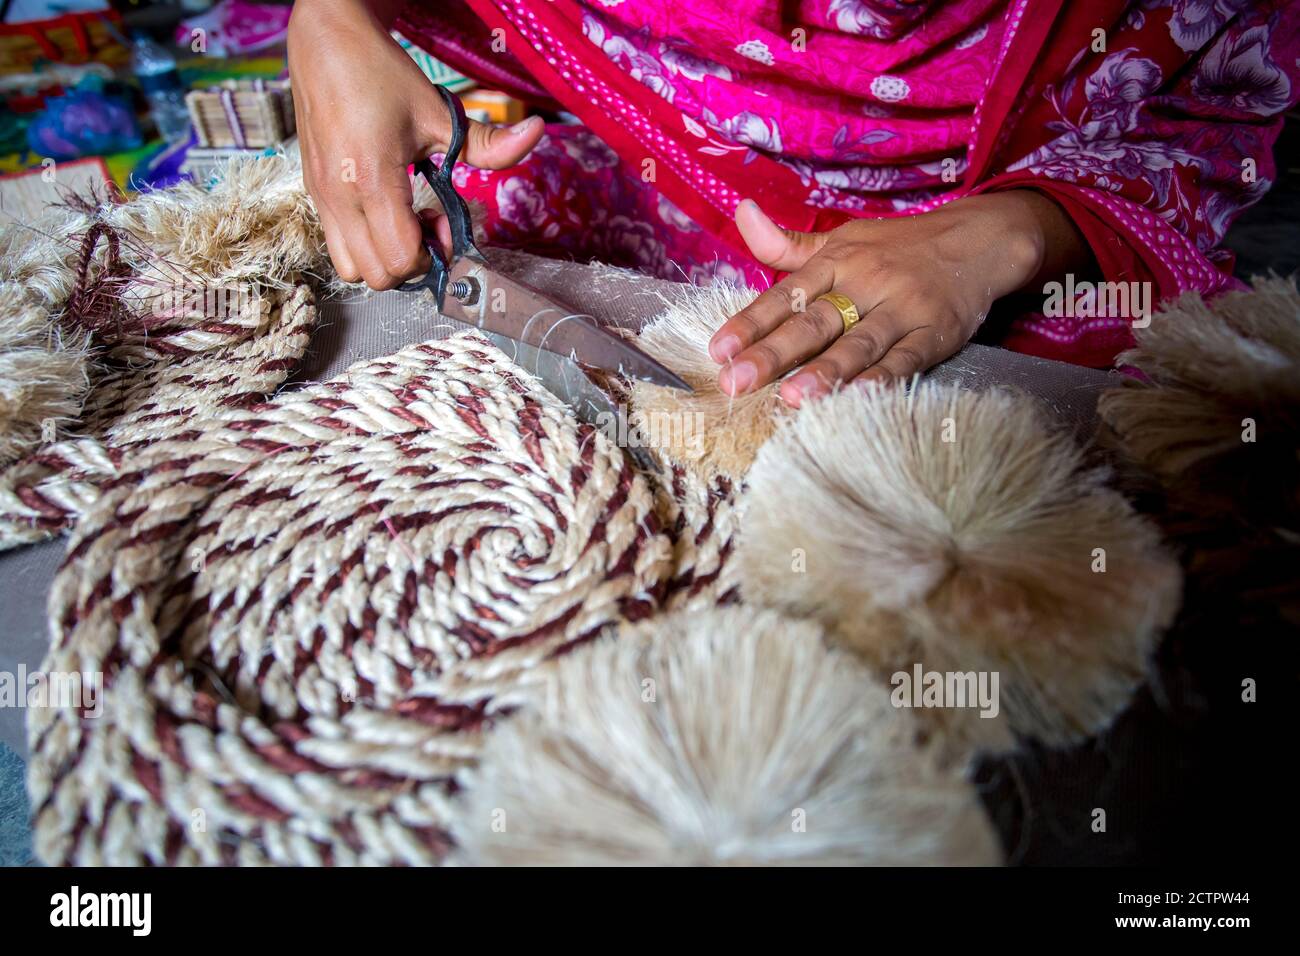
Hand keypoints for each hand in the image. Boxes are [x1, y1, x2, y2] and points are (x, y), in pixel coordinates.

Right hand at [288, 0, 542, 288]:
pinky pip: (338, 247)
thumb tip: (536, 133)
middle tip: (427, 221)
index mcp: (372, 179)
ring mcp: (321, 198)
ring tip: (402, 219)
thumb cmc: (381, 75)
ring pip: (353, 270)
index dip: (431, 253)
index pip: (400, 258)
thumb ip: (489, 142)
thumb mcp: (440, 112)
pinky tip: (383, 208)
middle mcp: (339, 196)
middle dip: (412, 260)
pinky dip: (365, 243)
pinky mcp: (314, 194)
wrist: (326, 42)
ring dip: (384, 256)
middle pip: (379, 276)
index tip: (443, 218)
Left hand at [708, 191, 1088, 405]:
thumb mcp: (843, 239)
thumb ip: (788, 245)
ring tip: (791, 397)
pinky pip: (907, 357)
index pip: (785, 294)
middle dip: (772, 353)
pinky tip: (858, 395)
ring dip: (825, 371)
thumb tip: (742, 215)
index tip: (717, 350)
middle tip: (736, 382)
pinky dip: (884, 377)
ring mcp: (903, 308)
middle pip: (813, 322)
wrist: (981, 239)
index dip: (750, 322)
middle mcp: (866, 282)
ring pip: (858, 343)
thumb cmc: (899, 247)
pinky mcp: (937, 331)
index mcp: (837, 261)